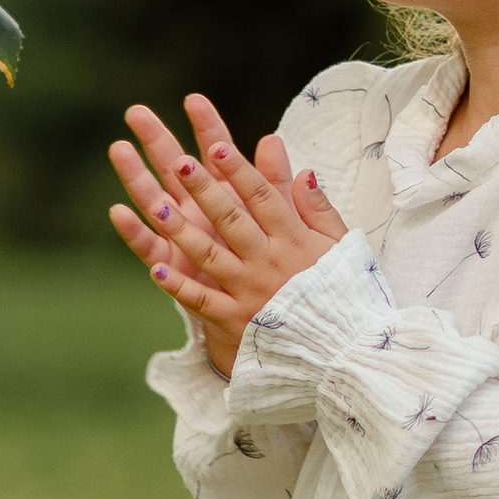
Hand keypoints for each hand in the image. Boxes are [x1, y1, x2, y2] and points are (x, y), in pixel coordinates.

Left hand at [107, 91, 347, 375]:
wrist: (343, 352)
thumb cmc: (341, 293)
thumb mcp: (341, 247)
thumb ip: (319, 209)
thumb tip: (305, 171)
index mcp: (294, 240)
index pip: (263, 197)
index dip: (239, 171)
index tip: (217, 146)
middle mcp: (269, 262)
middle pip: (232, 220)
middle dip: (204, 190)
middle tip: (179, 162)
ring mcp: (250, 293)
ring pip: (211, 256)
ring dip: (182, 232)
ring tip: (157, 208)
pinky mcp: (237, 322)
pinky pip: (203, 303)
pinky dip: (179, 288)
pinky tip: (156, 271)